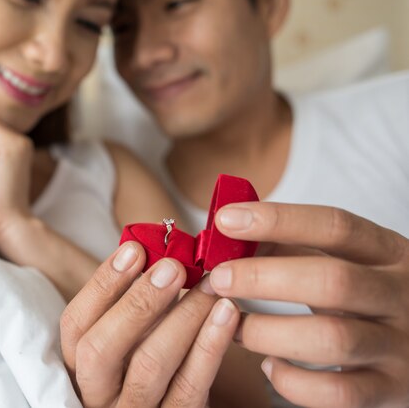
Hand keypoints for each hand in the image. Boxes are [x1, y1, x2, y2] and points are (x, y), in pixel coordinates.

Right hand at [61, 242, 240, 406]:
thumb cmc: (151, 364)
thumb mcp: (131, 338)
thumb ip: (132, 303)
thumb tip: (158, 249)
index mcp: (80, 365)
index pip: (75, 324)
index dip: (102, 284)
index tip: (134, 249)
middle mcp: (97, 393)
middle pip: (101, 349)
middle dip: (137, 302)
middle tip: (172, 267)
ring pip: (150, 366)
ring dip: (182, 317)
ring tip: (209, 284)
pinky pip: (191, 387)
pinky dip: (210, 346)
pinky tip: (227, 315)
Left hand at [208, 202, 408, 407]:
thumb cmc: (364, 292)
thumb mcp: (343, 259)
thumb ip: (292, 245)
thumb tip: (229, 235)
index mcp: (388, 252)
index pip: (335, 226)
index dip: (277, 220)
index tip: (226, 219)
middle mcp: (399, 295)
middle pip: (332, 281)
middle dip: (263, 278)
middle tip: (219, 279)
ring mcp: (398, 345)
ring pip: (331, 339)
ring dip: (267, 332)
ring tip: (232, 326)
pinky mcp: (390, 389)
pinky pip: (338, 393)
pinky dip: (294, 382)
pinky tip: (269, 366)